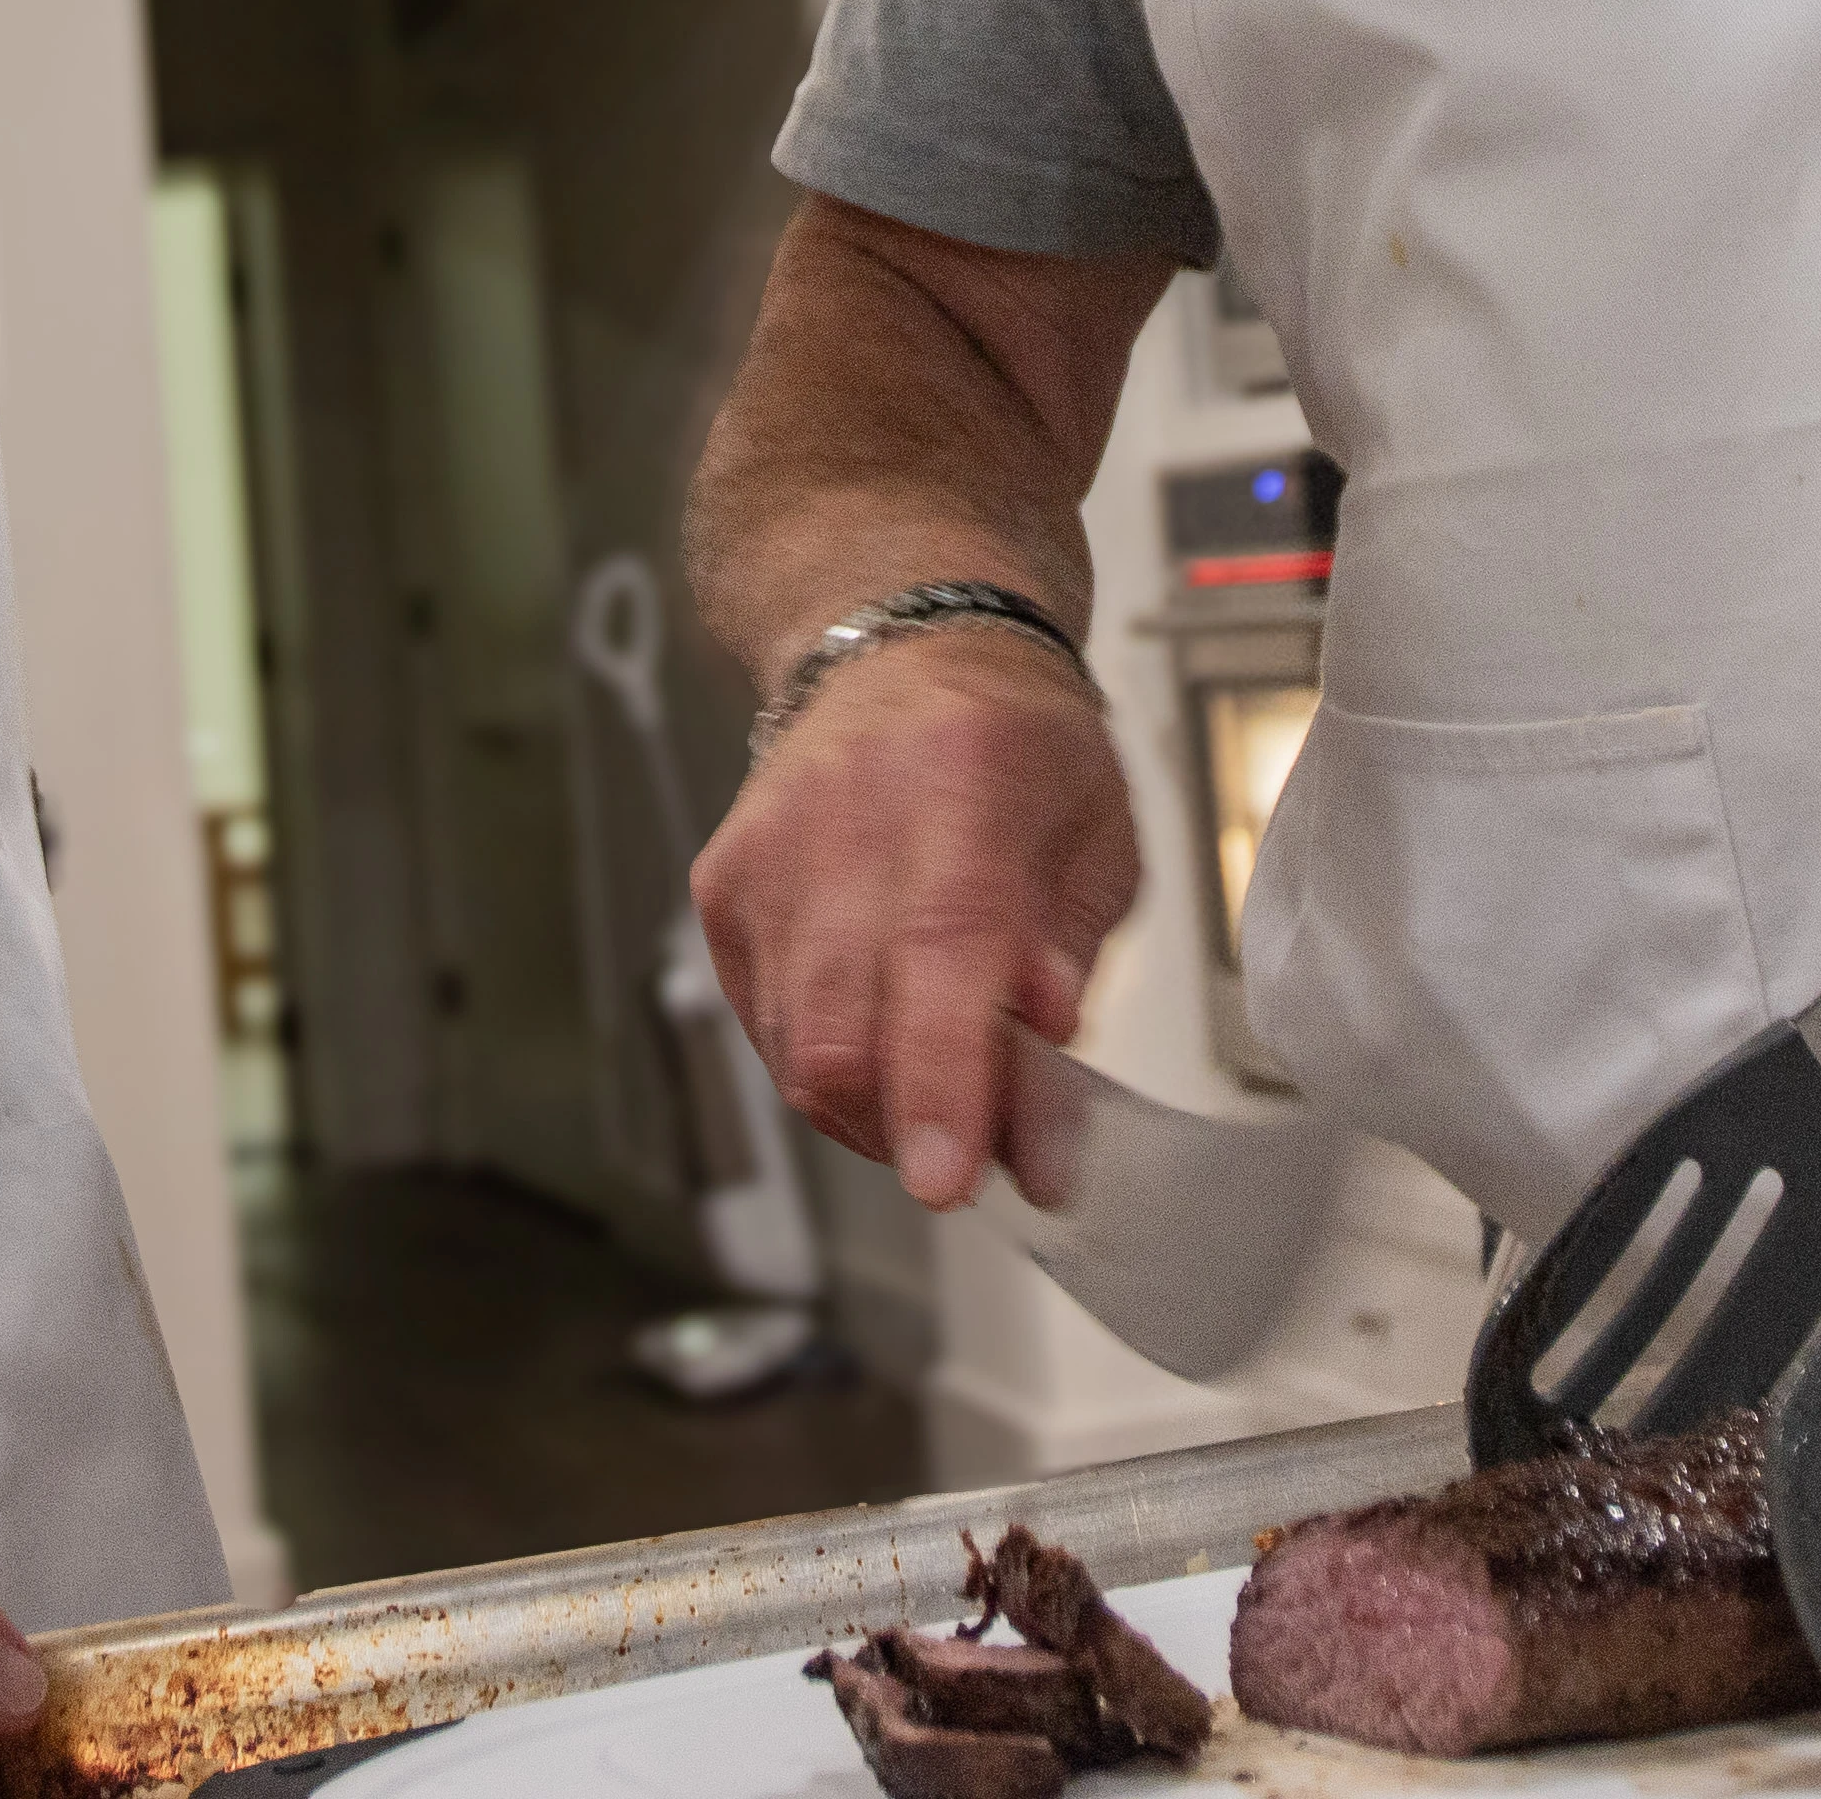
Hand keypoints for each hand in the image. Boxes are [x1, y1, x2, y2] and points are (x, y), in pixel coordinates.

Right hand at [690, 630, 1140, 1211]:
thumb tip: (1045, 1051)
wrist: (899, 645)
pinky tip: (884, 1035)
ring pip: (797, 1047)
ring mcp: (767, 854)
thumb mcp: (1098, 828)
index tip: (950, 1176)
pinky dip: (831, 1068)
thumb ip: (1074, 949)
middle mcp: (845, 815)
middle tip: (975, 1153)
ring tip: (942, 1087)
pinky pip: (768, 1029)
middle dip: (906, 1127)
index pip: (939, 951)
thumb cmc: (1015, 739)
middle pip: (841, 1023)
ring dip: (876, 1109)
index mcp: (963, 781)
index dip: (941, 1077)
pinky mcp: (722, 889)